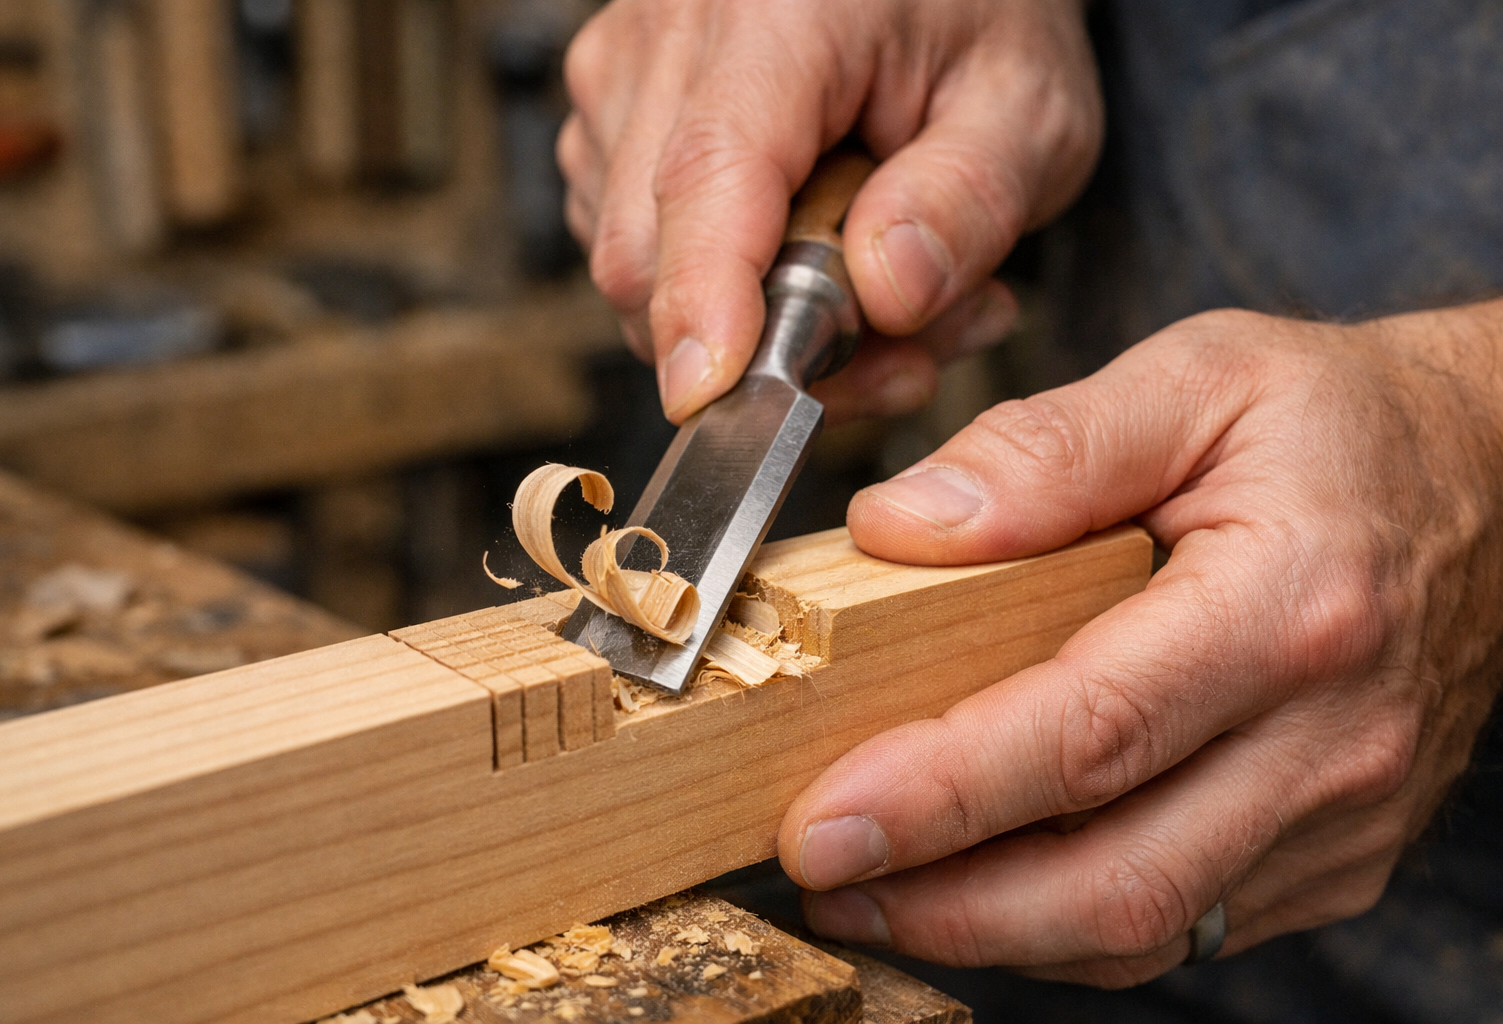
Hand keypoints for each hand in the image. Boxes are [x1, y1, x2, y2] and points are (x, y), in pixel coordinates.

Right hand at [558, 0, 1101, 422]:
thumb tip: (881, 295)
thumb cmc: (977, 21)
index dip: (704, 304)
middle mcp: (670, 35)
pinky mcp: (612, 121)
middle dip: (761, 345)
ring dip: (755, 327)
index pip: (708, 177)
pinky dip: (725, 295)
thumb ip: (968, 200)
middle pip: (649, 252)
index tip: (717, 398)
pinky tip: (811, 260)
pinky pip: (641, 255)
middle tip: (905, 348)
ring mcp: (624, 78)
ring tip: (882, 286)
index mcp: (779, 15)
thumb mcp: (1032, 110)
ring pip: (639, 271)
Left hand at [775, 302, 1502, 985]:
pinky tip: (974, 886)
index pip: (1092, 732)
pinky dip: (1064, 925)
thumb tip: (895, 527)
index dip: (944, 792)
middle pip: (1115, 875)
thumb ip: (1045, 450)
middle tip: (816, 877)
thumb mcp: (1200, 377)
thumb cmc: (1338, 425)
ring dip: (988, 931)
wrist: (1492, 486)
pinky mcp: (1332, 853)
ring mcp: (1341, 815)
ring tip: (866, 893)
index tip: (820, 819)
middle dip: (945, 901)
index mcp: (1292, 606)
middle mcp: (1329, 738)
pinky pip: (1184, 921)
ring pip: (1145, 925)